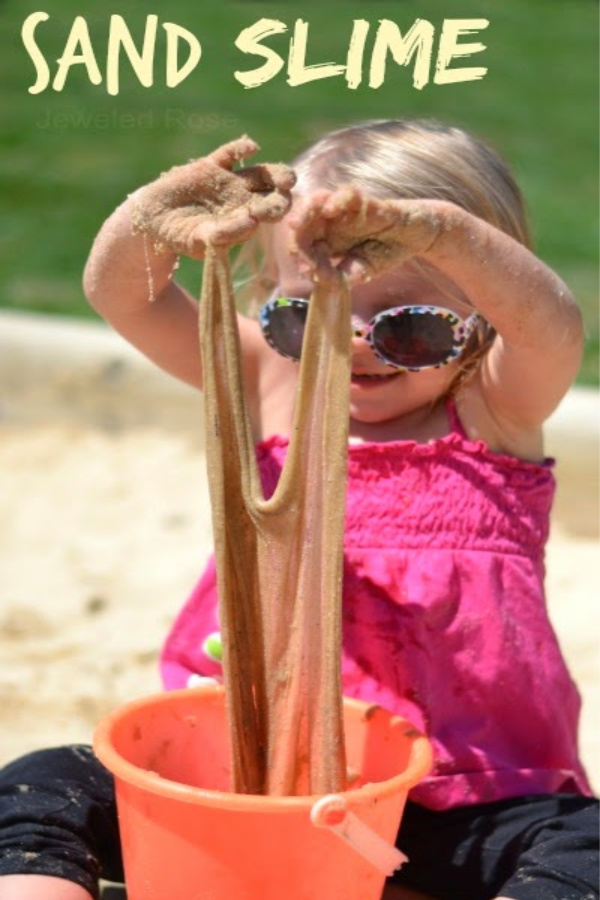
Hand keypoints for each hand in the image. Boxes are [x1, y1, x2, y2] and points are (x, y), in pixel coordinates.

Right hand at [131, 136, 295, 257]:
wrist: (153, 220)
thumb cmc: (181, 237)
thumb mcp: (202, 241)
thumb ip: (225, 234)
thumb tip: (252, 223)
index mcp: (245, 219)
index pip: (268, 213)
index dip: (276, 209)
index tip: (277, 210)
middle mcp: (242, 199)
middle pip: (271, 191)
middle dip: (281, 190)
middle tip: (288, 188)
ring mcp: (229, 181)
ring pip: (258, 173)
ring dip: (273, 172)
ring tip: (285, 176)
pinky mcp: (210, 166)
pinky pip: (229, 154)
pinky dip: (240, 149)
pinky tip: (251, 147)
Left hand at [288, 187, 447, 277]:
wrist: (414, 237)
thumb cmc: (384, 252)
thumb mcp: (363, 271)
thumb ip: (344, 276)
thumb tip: (321, 281)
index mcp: (326, 239)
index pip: (303, 244)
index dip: (300, 257)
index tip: (307, 272)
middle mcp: (331, 222)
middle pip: (303, 220)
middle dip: (295, 235)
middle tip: (295, 251)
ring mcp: (346, 210)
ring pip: (317, 201)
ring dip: (305, 212)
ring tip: (295, 225)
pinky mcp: (366, 202)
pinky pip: (349, 195)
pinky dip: (338, 200)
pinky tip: (329, 211)